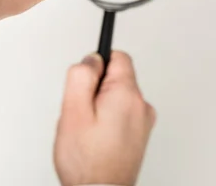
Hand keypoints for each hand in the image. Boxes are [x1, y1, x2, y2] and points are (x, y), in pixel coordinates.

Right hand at [54, 52, 155, 185]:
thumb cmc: (86, 160)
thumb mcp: (72, 110)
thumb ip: (81, 76)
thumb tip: (91, 58)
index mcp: (126, 95)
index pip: (117, 56)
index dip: (95, 63)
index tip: (85, 78)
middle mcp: (141, 106)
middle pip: (115, 77)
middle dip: (94, 88)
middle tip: (81, 111)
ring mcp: (142, 122)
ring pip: (116, 96)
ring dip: (99, 106)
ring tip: (87, 128)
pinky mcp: (139, 134)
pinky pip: (120, 113)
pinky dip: (106, 119)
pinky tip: (95, 137)